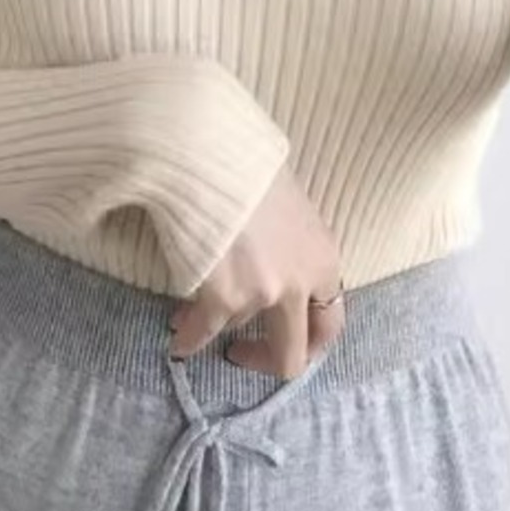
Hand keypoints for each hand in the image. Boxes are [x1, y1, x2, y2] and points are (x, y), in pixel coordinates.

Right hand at [169, 163, 344, 378]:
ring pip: (237, 328)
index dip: (308, 342)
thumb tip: (269, 259)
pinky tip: (179, 337)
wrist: (211, 151)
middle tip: (240, 354)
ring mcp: (263, 294)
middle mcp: (300, 284)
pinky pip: (203, 331)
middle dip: (263, 359)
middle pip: (293, 354)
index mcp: (323, 259)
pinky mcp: (224, 298)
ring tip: (188, 316)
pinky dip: (190, 339)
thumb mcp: (289, 205)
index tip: (279, 336)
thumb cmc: (247, 162)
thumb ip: (289, 244)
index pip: (330, 323)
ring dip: (214, 326)